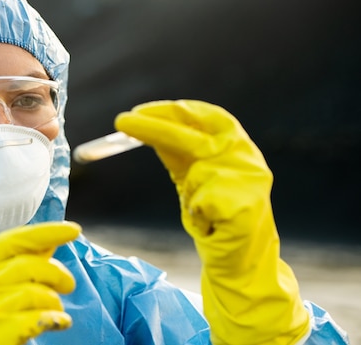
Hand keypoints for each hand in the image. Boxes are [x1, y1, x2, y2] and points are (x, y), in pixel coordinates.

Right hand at [0, 221, 80, 344]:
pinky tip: (60, 322)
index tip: (72, 230)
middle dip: (57, 273)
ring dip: (54, 300)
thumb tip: (51, 240)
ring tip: (56, 309)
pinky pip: (38, 318)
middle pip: (28, 265)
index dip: (45, 231)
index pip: (13, 239)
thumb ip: (21, 261)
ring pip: (34, 292)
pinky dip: (56, 319)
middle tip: (68, 285)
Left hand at [115, 100, 309, 344]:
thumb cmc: (213, 212)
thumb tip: (141, 125)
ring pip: (196, 174)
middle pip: (194, 135)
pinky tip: (210, 223)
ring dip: (190, 192)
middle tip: (120, 122)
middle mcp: (246, 156)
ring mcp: (250, 180)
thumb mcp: (192, 174)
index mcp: (235, 144)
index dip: (171, 111)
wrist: (241, 259)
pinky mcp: (247, 206)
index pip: (205, 115)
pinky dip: (197, 214)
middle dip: (154, 127)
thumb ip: (176, 150)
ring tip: (202, 208)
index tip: (138, 112)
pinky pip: (200, 203)